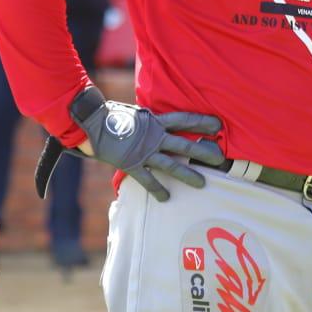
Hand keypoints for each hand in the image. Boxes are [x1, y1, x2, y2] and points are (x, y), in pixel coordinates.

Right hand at [67, 87, 224, 200]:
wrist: (91, 122)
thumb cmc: (110, 114)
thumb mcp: (134, 113)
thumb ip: (148, 121)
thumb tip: (156, 123)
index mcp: (155, 121)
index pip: (184, 120)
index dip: (201, 122)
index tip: (218, 125)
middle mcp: (154, 137)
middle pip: (183, 145)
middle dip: (202, 152)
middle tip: (219, 159)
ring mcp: (144, 151)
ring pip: (171, 165)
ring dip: (187, 175)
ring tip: (202, 183)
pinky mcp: (132, 164)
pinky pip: (148, 179)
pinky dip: (157, 189)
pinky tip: (167, 198)